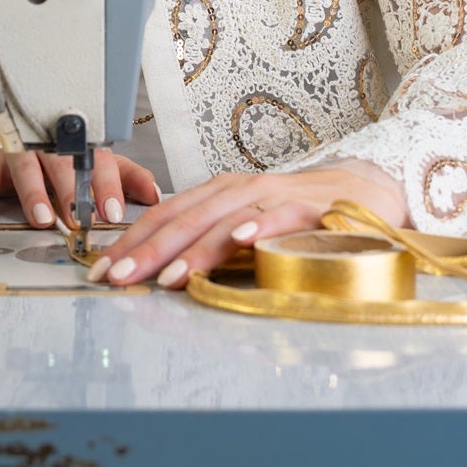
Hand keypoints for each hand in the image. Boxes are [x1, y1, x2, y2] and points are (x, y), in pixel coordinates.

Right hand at [0, 147, 160, 229]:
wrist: (26, 139)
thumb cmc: (71, 162)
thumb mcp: (104, 167)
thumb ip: (129, 180)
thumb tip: (156, 195)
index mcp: (81, 146)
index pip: (97, 161)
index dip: (106, 187)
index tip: (112, 212)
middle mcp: (51, 146)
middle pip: (61, 162)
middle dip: (70, 190)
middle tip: (76, 216)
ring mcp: (21, 152)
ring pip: (25, 166)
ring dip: (33, 192)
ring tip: (42, 218)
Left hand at [87, 161, 408, 287]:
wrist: (364, 189)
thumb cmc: (297, 213)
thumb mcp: (243, 221)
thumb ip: (208, 240)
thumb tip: (158, 268)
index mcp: (218, 193)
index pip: (164, 214)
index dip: (131, 240)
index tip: (102, 270)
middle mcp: (239, 189)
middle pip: (184, 218)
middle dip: (147, 249)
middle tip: (118, 277)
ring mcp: (273, 196)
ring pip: (224, 220)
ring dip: (193, 249)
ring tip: (165, 276)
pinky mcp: (310, 209)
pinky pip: (279, 217)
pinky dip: (259, 227)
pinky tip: (241, 241)